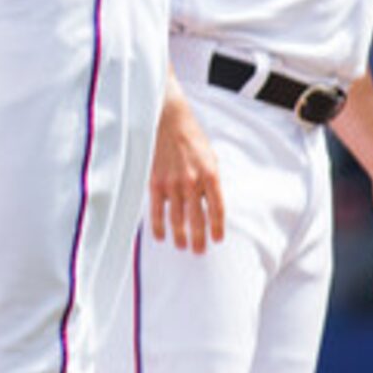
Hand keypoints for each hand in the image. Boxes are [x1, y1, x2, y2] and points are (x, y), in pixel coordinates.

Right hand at [147, 90, 224, 253]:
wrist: (168, 121)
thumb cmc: (192, 138)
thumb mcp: (210, 157)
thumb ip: (211, 181)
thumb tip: (210, 204)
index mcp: (210, 175)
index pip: (217, 209)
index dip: (217, 227)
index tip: (217, 239)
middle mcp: (192, 182)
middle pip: (197, 219)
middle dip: (199, 239)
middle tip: (199, 251)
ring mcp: (172, 184)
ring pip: (177, 219)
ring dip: (180, 236)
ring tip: (182, 247)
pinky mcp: (155, 183)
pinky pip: (157, 211)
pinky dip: (159, 226)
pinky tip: (161, 236)